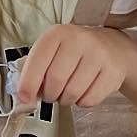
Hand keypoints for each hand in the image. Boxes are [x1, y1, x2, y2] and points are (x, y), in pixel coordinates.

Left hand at [17, 24, 131, 108]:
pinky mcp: (113, 71)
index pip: (38, 60)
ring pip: (73, 93)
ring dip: (66, 99)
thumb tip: (23, 95)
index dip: (28, 83)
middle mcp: (79, 40)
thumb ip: (34, 69)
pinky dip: (82, 102)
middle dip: (50, 94)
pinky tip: (84, 91)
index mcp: (58, 34)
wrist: (112, 47)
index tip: (24, 98)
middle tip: (52, 93)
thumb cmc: (74, 52)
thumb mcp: (53, 50)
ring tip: (68, 91)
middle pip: (55, 80)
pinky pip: (90, 99)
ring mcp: (99, 55)